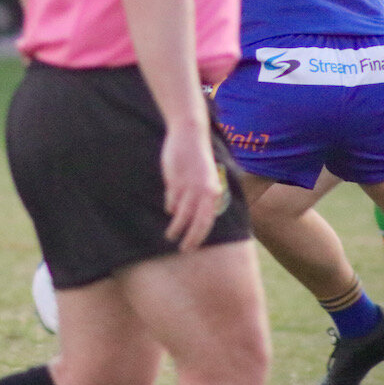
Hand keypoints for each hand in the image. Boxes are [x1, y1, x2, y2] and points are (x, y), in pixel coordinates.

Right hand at [161, 126, 224, 250]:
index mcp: (214, 191)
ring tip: (170, 236)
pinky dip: (170, 206)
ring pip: (180, 214)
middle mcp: (203, 191)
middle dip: (189, 238)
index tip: (191, 247)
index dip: (199, 236)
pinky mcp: (175, 181)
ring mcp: (188, 187)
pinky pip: (171, 200)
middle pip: (195, 222)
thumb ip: (204, 196)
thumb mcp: (207, 179)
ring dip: (175, 226)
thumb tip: (196, 215)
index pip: (207, 221)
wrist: (190, 135)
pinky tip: (169, 208)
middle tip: (182, 249)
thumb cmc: (197, 158)